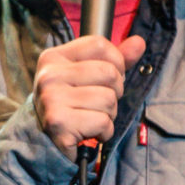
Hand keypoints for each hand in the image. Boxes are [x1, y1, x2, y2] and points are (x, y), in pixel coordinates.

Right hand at [34, 33, 148, 159]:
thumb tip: (139, 42)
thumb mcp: (87, 77)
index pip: (99, 44)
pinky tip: (89, 133)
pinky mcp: (59, 123)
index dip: (115, 61)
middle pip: (109, 72)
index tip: (107, 79)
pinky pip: (103, 122)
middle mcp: (50, 75)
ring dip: (109, 114)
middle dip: (115, 92)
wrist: (45, 142)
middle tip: (98, 104)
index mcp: (53, 58)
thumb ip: (113, 60)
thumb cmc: (69, 106)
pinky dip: (104, 132)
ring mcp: (52, 99)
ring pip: (109, 99)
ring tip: (92, 118)